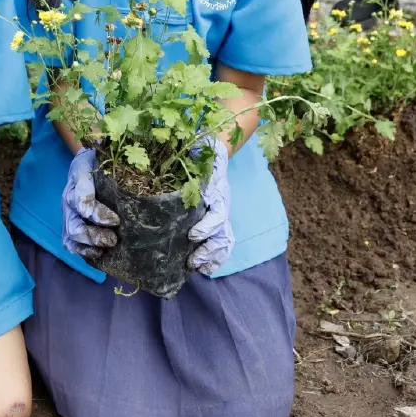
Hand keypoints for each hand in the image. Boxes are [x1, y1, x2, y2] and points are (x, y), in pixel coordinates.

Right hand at [61, 147, 118, 259]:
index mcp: (78, 174)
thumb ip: (112, 147)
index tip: (116, 220)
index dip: (96, 212)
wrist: (89, 160)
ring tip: (108, 247)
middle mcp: (69, 195)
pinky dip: (84, 252)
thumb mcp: (106, 149)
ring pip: (71, 235)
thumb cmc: (103, 157)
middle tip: (114, 238)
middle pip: (74, 222)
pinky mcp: (70, 224)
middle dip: (93, 234)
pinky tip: (101, 255)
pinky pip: (71, 244)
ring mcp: (68, 212)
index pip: (81, 196)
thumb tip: (125, 147)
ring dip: (89, 245)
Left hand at [187, 136, 232, 274]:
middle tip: (192, 260)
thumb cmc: (202, 150)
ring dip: (212, 256)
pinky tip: (206, 269)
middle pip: (222, 232)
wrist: (218, 149)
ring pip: (225, 240)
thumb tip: (190, 148)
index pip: (217, 212)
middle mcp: (222, 203)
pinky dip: (218, 257)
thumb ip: (195, 150)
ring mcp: (223, 212)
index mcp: (216, 189)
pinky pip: (225, 242)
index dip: (206, 226)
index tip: (193, 235)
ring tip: (197, 268)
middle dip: (208, 249)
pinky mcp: (221, 218)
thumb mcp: (199, 148)